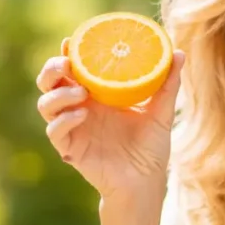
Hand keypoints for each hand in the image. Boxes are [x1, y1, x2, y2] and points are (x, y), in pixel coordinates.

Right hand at [36, 38, 184, 202]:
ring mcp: (72, 129)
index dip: (66, 54)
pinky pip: (55, 132)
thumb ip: (167, 84)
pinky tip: (81, 115)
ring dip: (58, 95)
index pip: (72, 70)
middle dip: (51, 69)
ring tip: (81, 93)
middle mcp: (79, 109)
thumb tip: (178, 53)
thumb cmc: (151, 148)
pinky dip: (64, 120)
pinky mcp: (70, 149)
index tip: (71, 42)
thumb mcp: (160, 112)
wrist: (146, 182)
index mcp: (95, 96)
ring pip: (46, 105)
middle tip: (67, 64)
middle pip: (49, 83)